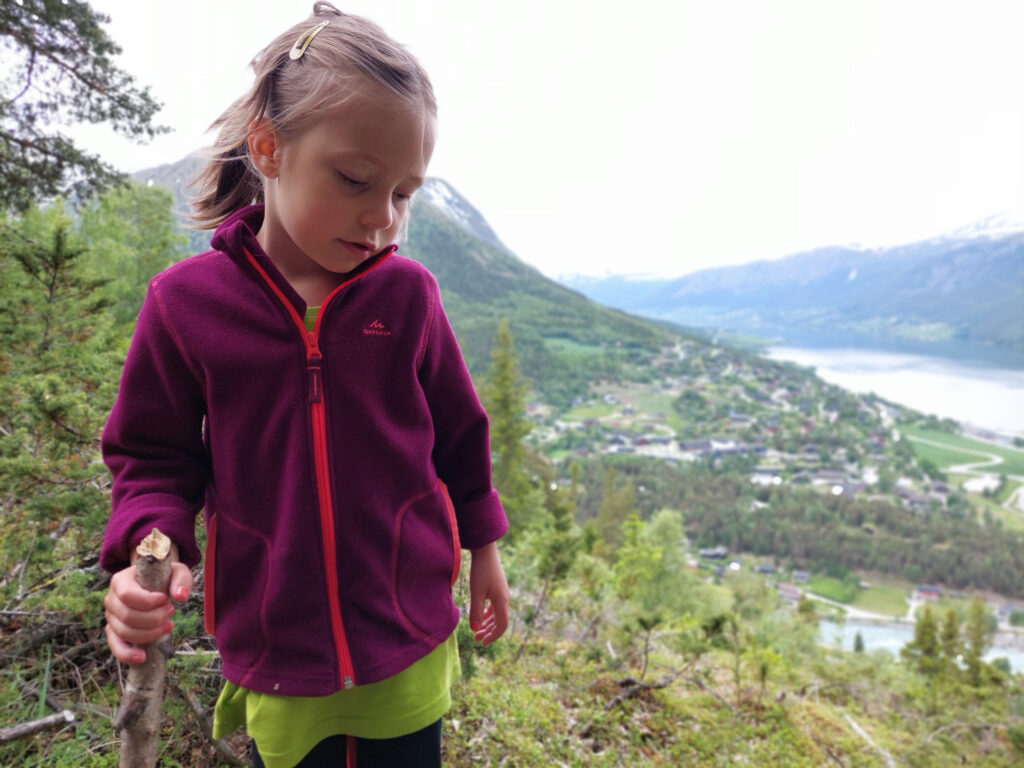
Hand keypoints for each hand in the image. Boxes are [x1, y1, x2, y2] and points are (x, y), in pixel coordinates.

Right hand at [103, 544, 192, 664]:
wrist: (154, 582)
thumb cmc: (164, 576)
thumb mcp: (176, 571)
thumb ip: (181, 579)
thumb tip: (181, 596)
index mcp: (120, 580)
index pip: (128, 595)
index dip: (148, 601)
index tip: (166, 600)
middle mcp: (111, 599)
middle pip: (127, 616)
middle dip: (154, 618)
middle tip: (171, 612)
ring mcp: (111, 617)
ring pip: (124, 632)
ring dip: (149, 633)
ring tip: (168, 626)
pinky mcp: (114, 631)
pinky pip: (116, 646)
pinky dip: (127, 654)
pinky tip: (142, 657)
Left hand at [468, 542, 508, 645]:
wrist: (486, 551)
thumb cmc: (481, 571)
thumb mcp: (476, 592)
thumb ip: (475, 612)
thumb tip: (475, 629)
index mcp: (502, 601)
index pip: (501, 626)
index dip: (492, 636)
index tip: (481, 642)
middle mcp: (505, 599)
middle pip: (500, 622)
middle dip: (489, 632)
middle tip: (476, 639)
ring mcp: (502, 594)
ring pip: (497, 615)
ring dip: (487, 624)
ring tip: (476, 631)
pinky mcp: (497, 589)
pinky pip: (495, 607)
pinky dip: (488, 615)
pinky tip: (480, 618)